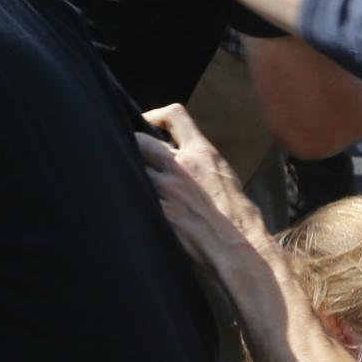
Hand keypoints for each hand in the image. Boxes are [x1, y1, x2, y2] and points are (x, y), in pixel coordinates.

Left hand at [137, 102, 269, 269]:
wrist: (237, 246)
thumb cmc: (237, 216)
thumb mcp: (223, 175)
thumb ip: (200, 161)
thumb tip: (181, 156)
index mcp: (202, 152)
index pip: (175, 115)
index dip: (154, 115)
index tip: (147, 124)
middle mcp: (182, 165)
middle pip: (140, 140)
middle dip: (132, 147)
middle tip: (128, 156)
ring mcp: (167, 189)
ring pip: (131, 169)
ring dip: (128, 175)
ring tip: (124, 182)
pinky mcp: (158, 212)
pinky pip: (133, 196)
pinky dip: (129, 198)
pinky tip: (130, 207)